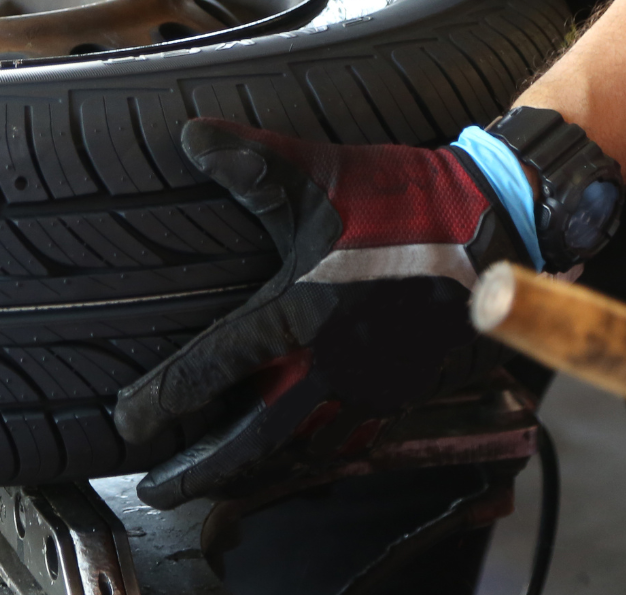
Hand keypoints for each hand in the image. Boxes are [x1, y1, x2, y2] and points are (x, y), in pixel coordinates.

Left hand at [113, 118, 538, 507]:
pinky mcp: (400, 395)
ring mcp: (370, 388)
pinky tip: (290, 468)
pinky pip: (347, 447)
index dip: (164, 397)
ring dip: (253, 474)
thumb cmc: (407, 201)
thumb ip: (250, 159)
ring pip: (300, 453)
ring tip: (212, 489)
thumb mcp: (322, 173)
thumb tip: (190, 135)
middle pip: (253, 438)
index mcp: (301, 312)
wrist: (498, 226)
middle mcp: (332, 363)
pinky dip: (309, 464)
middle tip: (157, 490)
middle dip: (202, 469)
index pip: (215, 366)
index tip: (128, 420)